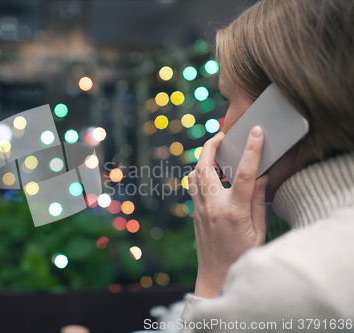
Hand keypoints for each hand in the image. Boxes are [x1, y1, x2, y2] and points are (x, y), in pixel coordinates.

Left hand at [188, 126, 268, 298]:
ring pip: (194, 175)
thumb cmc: (242, 257)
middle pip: (205, 167)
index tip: (256, 131)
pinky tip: (212, 176)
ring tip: (216, 155)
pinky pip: (194, 187)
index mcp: (234, 211)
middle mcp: (213, 207)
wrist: (216, 278)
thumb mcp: (259, 232)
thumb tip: (261, 176)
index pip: (245, 173)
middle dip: (210, 146)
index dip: (252, 149)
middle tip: (220, 136)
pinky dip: (200, 175)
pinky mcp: (195, 214)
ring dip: (202, 160)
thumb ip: (258, 202)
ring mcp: (200, 210)